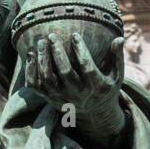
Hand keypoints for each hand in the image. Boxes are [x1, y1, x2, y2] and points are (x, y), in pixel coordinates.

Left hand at [25, 30, 125, 148]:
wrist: (93, 114)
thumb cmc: (105, 87)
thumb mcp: (116, 76)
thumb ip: (117, 57)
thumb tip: (119, 38)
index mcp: (95, 86)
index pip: (87, 68)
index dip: (81, 51)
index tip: (75, 35)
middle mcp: (77, 93)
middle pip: (65, 72)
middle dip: (58, 52)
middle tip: (53, 35)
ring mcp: (61, 96)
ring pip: (47, 78)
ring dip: (42, 59)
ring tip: (42, 41)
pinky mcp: (49, 97)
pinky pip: (34, 85)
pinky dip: (30, 70)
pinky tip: (31, 53)